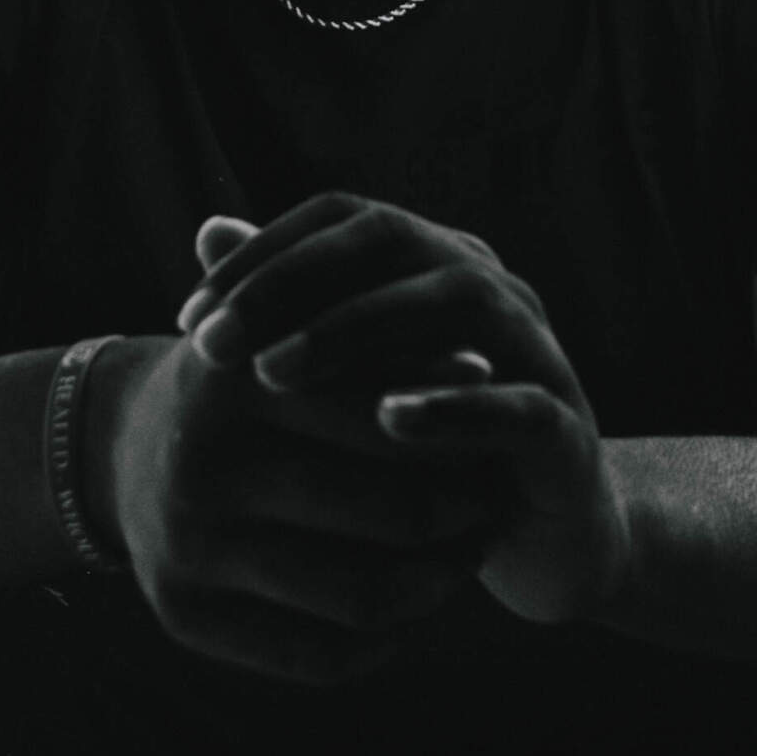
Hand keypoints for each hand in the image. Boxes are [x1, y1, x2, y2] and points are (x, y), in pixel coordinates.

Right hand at [97, 235, 505, 686]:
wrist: (128, 445)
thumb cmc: (255, 382)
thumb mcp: (302, 344)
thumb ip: (387, 350)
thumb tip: (483, 368)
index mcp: (235, 378)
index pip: (388, 415)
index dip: (460, 429)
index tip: (503, 427)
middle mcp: (202, 465)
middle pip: (393, 513)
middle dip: (466, 510)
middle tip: (498, 498)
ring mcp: (188, 549)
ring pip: (364, 597)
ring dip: (438, 582)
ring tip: (467, 551)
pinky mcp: (183, 616)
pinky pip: (318, 657)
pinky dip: (384, 640)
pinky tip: (408, 602)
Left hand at [177, 193, 632, 627]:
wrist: (545, 537)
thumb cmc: (431, 450)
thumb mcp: (354, 380)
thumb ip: (291, 305)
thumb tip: (207, 229)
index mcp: (438, 262)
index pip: (343, 219)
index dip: (263, 255)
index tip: (190, 318)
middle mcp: (491, 286)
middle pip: (391, 238)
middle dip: (292, 284)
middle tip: (213, 346)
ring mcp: (538, 349)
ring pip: (459, 301)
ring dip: (358, 330)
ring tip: (274, 375)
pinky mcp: (567, 428)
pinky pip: (519, 403)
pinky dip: (455, 407)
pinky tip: (387, 422)